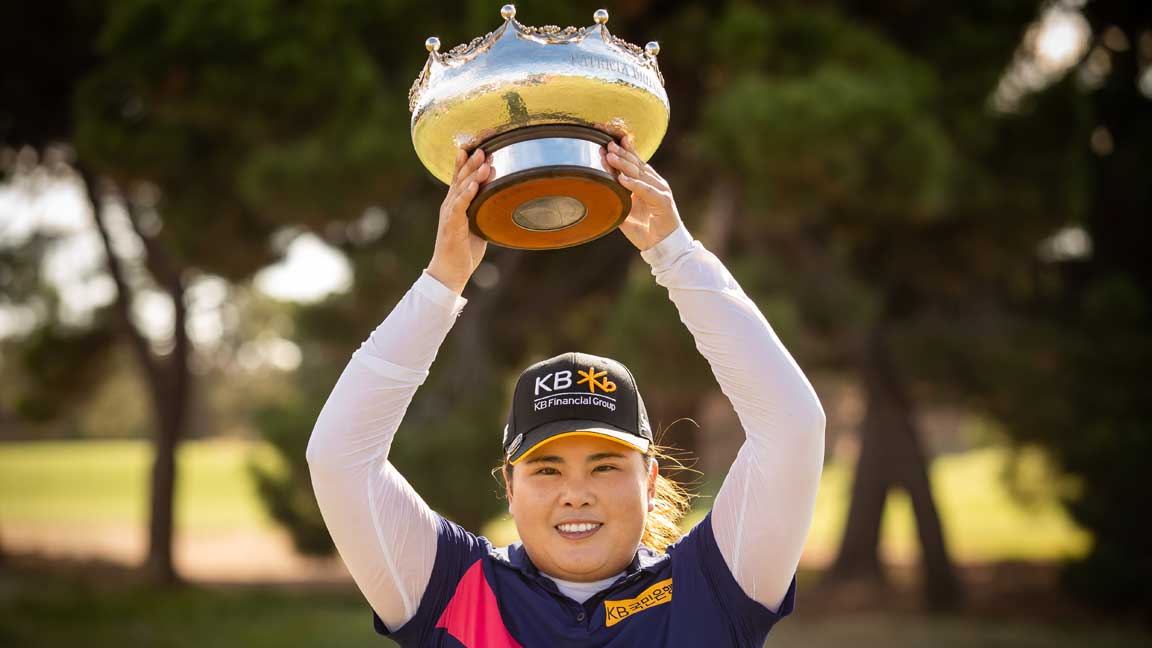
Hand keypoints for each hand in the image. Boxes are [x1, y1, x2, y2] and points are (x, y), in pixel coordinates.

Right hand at [427, 148, 490, 293]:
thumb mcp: (479, 224)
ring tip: (483, 159)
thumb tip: (503, 195)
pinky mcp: (451, 226)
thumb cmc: (464, 249)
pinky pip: (459, 208)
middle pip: (461, 175)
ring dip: (472, 173)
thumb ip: (486, 208)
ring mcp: (449, 214)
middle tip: (484, 141)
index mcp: (457, 201)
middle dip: (473, 158)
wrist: (449, 272)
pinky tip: (473, 185)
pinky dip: (466, 195)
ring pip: (460, 188)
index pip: (462, 173)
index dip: (470, 156)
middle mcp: (450, 203)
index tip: (483, 139)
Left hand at [604, 136, 682, 250]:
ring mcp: (660, 190)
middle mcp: (654, 183)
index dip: (623, 149)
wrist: (662, 246)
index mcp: (646, 182)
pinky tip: (623, 179)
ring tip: (610, 155)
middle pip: (636, 163)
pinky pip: (647, 190)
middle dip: (620, 152)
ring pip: (640, 173)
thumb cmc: (644, 229)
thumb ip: (615, 199)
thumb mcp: (625, 211)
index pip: (634, 162)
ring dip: (624, 164)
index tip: (608, 139)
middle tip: (606, 143)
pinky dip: (635, 184)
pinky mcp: (663, 201)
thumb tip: (595, 191)